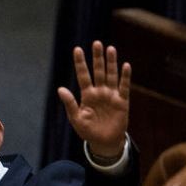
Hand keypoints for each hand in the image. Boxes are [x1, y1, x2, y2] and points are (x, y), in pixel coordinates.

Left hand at [57, 41, 130, 157]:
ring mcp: (111, 95)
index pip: (83, 75)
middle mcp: (99, 92)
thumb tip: (60, 89)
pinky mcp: (122, 102)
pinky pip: (123, 87)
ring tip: (110, 48)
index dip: (80, 63)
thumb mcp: (76, 118)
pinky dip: (125, 77)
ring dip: (111, 63)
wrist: (104, 142)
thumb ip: (70, 103)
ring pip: (111, 75)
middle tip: (96, 43)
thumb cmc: (88, 131)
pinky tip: (125, 66)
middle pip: (98, 71)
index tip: (77, 49)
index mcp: (87, 95)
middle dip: (97, 58)